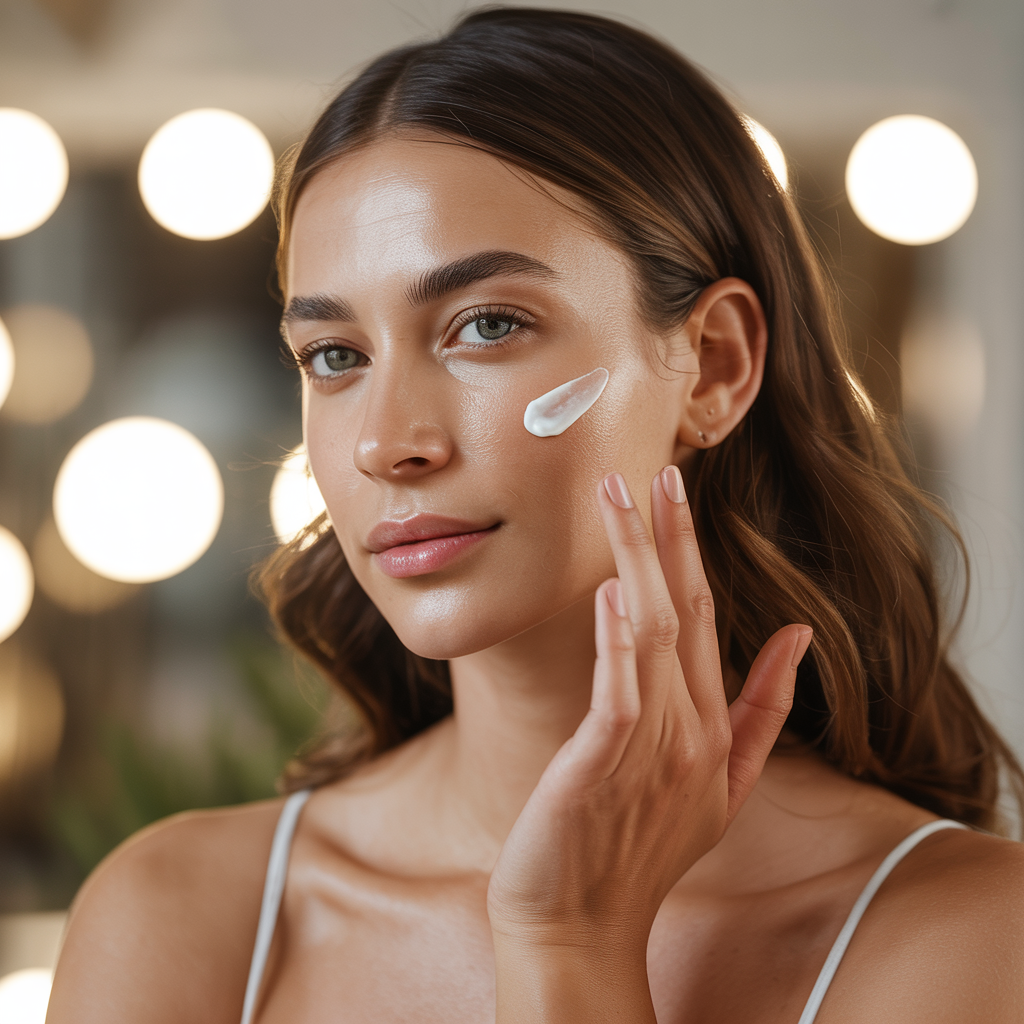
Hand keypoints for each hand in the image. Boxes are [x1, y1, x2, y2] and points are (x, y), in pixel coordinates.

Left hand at [487, 465, 811, 960]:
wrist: (582, 923)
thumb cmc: (637, 848)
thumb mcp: (721, 784)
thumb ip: (762, 710)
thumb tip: (799, 636)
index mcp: (712, 727)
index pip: (711, 618)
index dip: (693, 552)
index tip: (679, 494)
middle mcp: (692, 729)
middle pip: (690, 611)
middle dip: (674, 536)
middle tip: (661, 470)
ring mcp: (655, 747)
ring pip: (654, 631)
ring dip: (638, 559)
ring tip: (620, 496)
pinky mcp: (608, 764)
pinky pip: (621, 688)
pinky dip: (618, 637)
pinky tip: (612, 589)